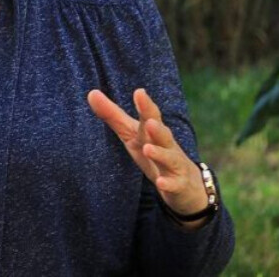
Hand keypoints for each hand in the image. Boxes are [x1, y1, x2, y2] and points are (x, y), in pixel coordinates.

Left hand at [87, 88, 207, 218]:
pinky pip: (174, 185)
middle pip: (163, 135)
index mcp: (154, 132)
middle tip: (150, 121)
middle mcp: (167, 145)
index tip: (139, 92)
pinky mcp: (178, 185)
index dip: (146, 106)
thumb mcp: (132, 135)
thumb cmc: (154, 152)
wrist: (186, 184)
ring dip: (160, 154)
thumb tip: (91, 93)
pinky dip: (168, 184)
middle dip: (157, 128)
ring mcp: (174, 165)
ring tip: (148, 149)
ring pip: (170, 158)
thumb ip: (113, 116)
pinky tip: (160, 183)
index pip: (151, 116)